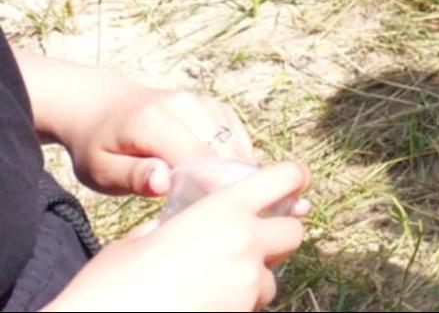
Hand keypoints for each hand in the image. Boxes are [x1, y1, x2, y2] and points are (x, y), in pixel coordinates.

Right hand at [46, 162, 308, 311]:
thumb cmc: (106, 289)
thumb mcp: (135, 243)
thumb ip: (171, 227)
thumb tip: (178, 227)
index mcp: (222, 212)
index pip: (284, 178)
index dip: (292, 178)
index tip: (292, 183)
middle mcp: (244, 246)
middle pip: (294, 233)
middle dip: (276, 238)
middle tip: (244, 246)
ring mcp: (245, 290)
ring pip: (271, 282)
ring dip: (251, 284)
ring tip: (207, 290)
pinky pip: (248, 311)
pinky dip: (233, 309)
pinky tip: (200, 309)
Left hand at [58, 77, 253, 197]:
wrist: (101, 105)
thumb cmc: (98, 147)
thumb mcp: (100, 170)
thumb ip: (132, 176)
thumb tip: (164, 183)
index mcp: (152, 122)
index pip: (198, 157)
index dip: (207, 187)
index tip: (201, 212)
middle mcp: (184, 105)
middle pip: (222, 151)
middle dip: (220, 181)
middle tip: (200, 208)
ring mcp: (202, 102)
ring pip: (234, 143)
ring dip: (230, 170)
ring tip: (208, 192)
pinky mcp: (213, 105)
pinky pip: (235, 135)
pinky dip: (232, 156)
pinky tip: (214, 174)